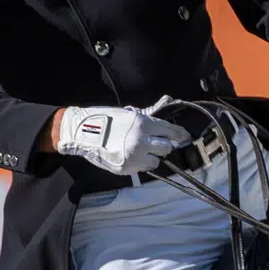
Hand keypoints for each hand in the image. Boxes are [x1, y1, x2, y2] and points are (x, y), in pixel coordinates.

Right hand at [55, 98, 193, 175]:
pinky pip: (142, 168)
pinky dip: (140, 163)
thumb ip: (149, 114)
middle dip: (164, 146)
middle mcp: (142, 141)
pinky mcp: (126, 168)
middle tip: (156, 143)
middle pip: (167, 148)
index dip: (180, 135)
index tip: (186, 137)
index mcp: (144, 124)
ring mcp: (134, 157)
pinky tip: (131, 156)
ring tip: (141, 150)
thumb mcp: (129, 113)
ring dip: (152, 156)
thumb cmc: (106, 119)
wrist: (82, 133)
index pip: (170, 131)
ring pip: (156, 161)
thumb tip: (167, 101)